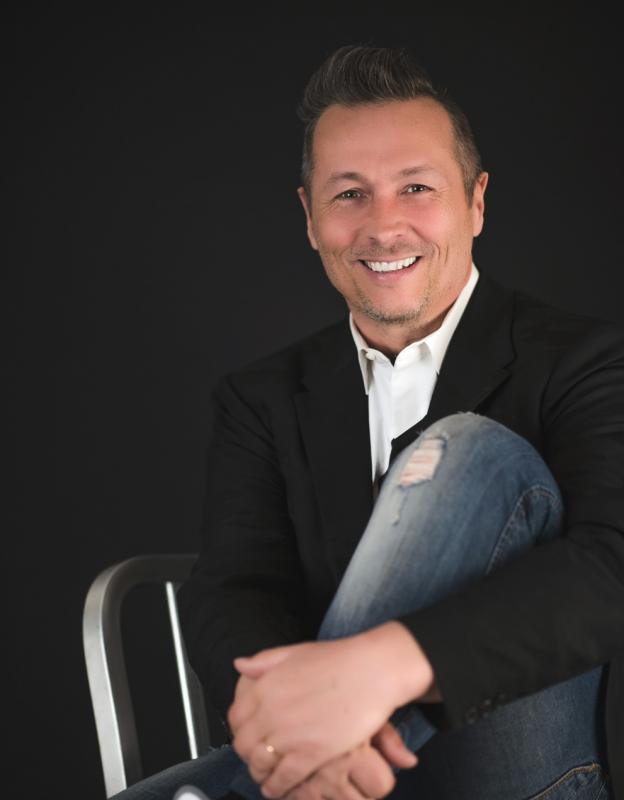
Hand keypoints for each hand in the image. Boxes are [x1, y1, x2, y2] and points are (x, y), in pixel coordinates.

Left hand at [228, 621, 434, 797]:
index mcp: (265, 686)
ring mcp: (290, 734)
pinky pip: (284, 778)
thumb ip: (264, 661)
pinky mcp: (311, 753)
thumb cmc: (339, 659)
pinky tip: (278, 788)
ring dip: (260, 773)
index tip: (248, 735)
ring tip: (266, 777)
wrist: (371, 671)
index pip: (236, 716)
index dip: (240, 729)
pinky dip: (277, 787)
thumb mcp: (295, 651)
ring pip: (260, 763)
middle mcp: (271, 710)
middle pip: (243, 744)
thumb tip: (240, 665)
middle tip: (257, 758)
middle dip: (248, 754)